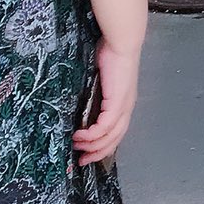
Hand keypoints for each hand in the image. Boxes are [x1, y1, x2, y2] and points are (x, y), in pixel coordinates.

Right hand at [74, 39, 140, 164]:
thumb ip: (93, 95)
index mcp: (124, 103)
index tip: (87, 153)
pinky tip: (81, 135)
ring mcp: (124, 105)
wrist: (120, 43)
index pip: (117, 132)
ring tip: (77, 147)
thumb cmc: (110, 55)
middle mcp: (127, 107)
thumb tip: (79, 107)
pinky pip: (106, 125)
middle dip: (98, 153)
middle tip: (81, 161)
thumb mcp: (99, 80)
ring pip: (111, 135)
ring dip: (93, 145)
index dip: (103, 145)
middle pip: (115, 139)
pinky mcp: (118, 101)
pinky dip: (93, 134)